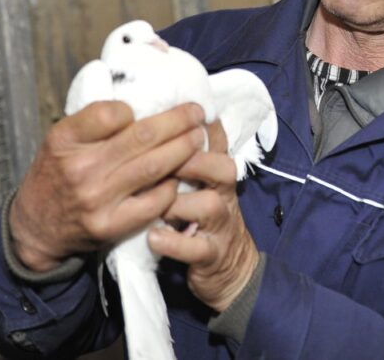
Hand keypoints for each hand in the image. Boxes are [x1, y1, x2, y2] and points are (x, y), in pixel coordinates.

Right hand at [8, 101, 207, 271]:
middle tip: (196, 112)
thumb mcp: (61, 140)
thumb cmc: (56, 175)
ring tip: (198, 137)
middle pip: (141, 137)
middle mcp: (80, 168)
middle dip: (177, 121)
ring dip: (184, 148)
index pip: (109, 112)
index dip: (135, 108)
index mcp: (64, 140)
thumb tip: (142, 101)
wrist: (35, 228)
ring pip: (154, 166)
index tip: (149, 107)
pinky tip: (181, 173)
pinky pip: (155, 201)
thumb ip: (93, 122)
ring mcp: (97, 199)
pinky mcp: (111, 226)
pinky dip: (172, 184)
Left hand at [148, 120, 259, 312]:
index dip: (200, 127)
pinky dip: (174, 243)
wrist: (229, 265)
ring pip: (209, 205)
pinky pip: (196, 248)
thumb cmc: (201, 214)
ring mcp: (221, 224)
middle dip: (192, 159)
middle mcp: (224, 193)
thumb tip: (154, 118)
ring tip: (155, 205)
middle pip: (222, 167)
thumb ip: (184, 154)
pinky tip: (153, 237)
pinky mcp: (212, 254)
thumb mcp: (199, 181)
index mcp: (217, 171)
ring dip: (179, 203)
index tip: (177, 117)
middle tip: (160, 160)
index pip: (216, 140)